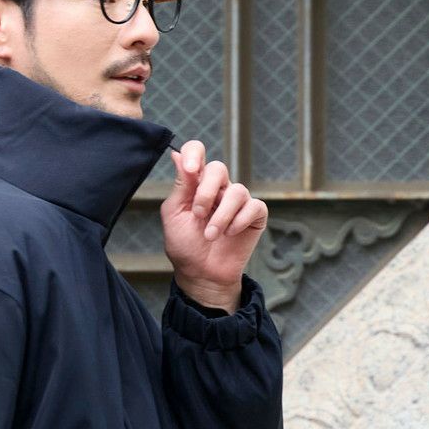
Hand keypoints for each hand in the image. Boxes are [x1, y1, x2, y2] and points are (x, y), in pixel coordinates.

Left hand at [160, 139, 267, 311]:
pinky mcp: (254, 215)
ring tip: (211, 235)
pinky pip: (254, 206)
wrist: (202, 275)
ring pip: (237, 190)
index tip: (190, 168)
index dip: (194, 153)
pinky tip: (230, 234)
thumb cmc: (185, 246)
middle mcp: (218, 188)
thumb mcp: (174, 215)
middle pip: (218, 168)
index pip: (197, 152)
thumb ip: (180, 186)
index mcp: (195, 184)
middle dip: (206, 192)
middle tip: (197, 215)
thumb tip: (176, 154)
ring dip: (221, 216)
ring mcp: (237, 201)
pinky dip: (239, 221)